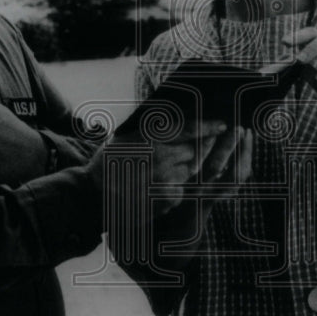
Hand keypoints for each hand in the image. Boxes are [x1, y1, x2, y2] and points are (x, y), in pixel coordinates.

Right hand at [93, 118, 244, 216]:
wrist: (94, 195)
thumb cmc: (109, 162)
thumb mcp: (125, 136)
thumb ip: (151, 128)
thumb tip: (179, 117)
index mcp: (150, 138)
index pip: (189, 130)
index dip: (209, 126)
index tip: (222, 124)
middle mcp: (161, 158)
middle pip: (197, 151)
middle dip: (203, 147)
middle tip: (208, 142)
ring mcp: (166, 180)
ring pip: (192, 170)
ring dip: (189, 166)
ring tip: (174, 165)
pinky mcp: (168, 199)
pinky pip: (183, 187)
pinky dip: (178, 184)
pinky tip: (162, 183)